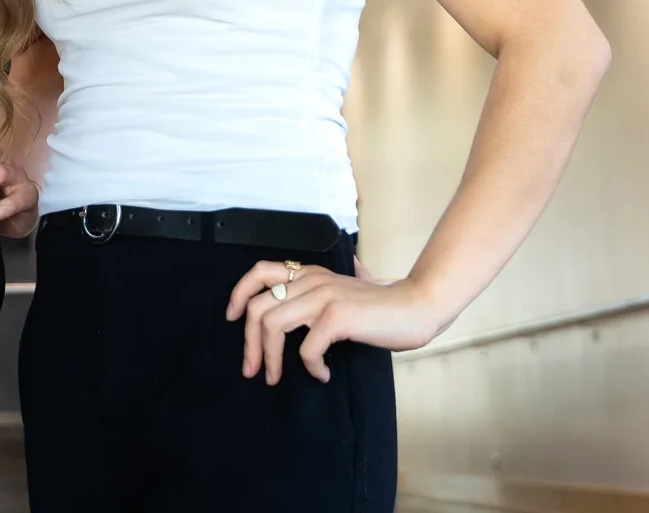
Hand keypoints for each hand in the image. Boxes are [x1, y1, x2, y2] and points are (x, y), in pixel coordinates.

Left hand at [226, 263, 455, 384]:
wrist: (418, 307)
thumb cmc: (383, 307)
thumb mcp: (347, 289)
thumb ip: (326, 288)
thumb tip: (307, 297)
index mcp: (310, 273)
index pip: (260, 271)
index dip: (239, 293)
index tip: (231, 318)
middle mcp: (312, 280)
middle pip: (258, 307)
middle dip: (248, 343)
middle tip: (253, 369)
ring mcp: (324, 296)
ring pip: (272, 325)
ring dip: (270, 358)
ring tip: (277, 377)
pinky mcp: (338, 316)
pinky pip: (306, 348)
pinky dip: (310, 367)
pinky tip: (323, 374)